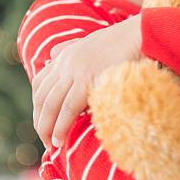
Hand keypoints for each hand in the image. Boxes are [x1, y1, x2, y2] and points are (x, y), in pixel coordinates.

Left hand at [31, 13, 142, 149]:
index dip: (37, 107)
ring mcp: (75, 71)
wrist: (142, 34)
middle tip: (46, 141)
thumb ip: (70, 49)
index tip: (42, 123)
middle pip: (42, 97)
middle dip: (40, 122)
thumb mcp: (92, 42)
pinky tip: (61, 139)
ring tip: (52, 145)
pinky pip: (68, 108)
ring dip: (47, 128)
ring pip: (51, 105)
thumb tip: (51, 55)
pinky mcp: (88, 80)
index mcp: (66, 55)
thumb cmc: (125, 42)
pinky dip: (61, 126)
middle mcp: (66, 62)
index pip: (39, 83)